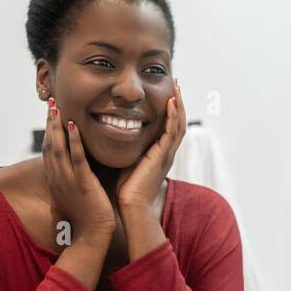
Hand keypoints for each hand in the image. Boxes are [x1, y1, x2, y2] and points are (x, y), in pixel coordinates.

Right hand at [42, 99, 115, 242]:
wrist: (93, 233)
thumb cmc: (89, 214)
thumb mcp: (76, 192)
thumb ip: (76, 176)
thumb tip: (80, 163)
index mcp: (56, 179)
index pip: (49, 149)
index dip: (48, 130)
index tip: (50, 113)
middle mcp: (58, 177)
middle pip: (49, 144)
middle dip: (49, 123)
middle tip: (50, 102)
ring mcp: (68, 180)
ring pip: (59, 148)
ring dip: (56, 126)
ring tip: (56, 107)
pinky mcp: (82, 183)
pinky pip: (76, 158)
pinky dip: (74, 140)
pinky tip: (73, 125)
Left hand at [115, 79, 186, 215]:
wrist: (131, 206)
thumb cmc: (126, 189)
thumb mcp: (127, 162)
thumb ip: (126, 148)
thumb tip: (111, 132)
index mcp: (160, 154)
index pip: (169, 126)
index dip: (170, 109)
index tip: (167, 92)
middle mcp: (167, 152)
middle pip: (179, 121)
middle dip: (178, 102)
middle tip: (177, 83)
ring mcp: (167, 154)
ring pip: (179, 124)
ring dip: (178, 104)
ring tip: (177, 87)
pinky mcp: (163, 156)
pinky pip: (171, 132)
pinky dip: (172, 116)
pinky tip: (170, 102)